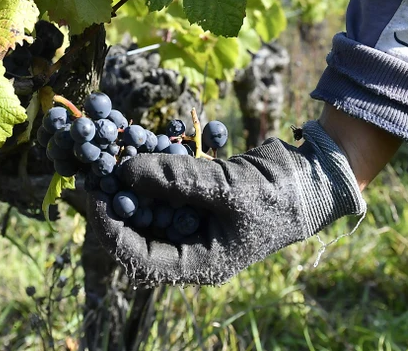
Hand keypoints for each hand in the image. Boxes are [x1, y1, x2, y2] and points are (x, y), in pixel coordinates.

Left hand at [86, 121, 368, 285]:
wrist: (314, 177)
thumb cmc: (279, 195)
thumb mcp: (229, 189)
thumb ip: (177, 180)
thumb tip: (124, 170)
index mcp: (199, 263)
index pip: (140, 259)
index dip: (112, 232)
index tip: (96, 199)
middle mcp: (189, 245)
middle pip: (135, 232)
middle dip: (113, 203)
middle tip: (93, 173)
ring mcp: (190, 219)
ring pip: (144, 205)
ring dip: (126, 182)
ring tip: (107, 154)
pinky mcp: (193, 195)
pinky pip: (161, 185)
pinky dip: (148, 167)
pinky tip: (134, 145)